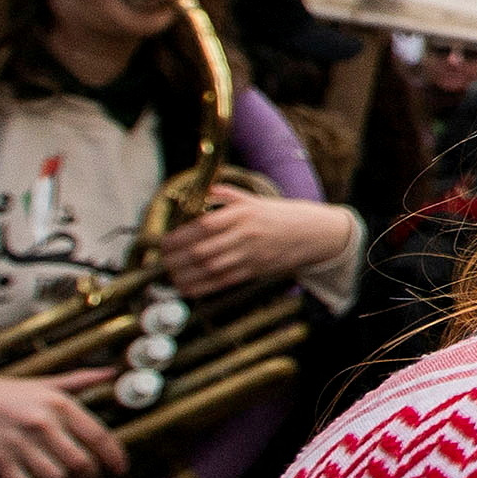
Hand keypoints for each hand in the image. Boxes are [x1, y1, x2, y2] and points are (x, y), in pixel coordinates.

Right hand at [0, 371, 125, 477]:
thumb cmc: (8, 394)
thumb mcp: (45, 383)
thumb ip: (81, 380)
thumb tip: (112, 372)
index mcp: (59, 405)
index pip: (98, 436)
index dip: (115, 456)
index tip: (120, 469)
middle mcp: (43, 426)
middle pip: (81, 463)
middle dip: (91, 475)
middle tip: (91, 477)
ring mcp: (21, 446)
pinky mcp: (1, 464)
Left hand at [156, 185, 355, 296]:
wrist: (314, 233)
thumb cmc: (282, 215)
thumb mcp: (256, 200)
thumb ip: (228, 195)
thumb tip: (205, 189)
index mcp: (244, 213)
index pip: (205, 225)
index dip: (180, 236)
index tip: (164, 243)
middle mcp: (246, 234)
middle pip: (204, 250)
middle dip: (177, 259)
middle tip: (161, 262)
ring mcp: (251, 255)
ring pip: (211, 268)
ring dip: (186, 275)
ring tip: (170, 276)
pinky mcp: (256, 271)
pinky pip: (224, 282)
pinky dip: (203, 287)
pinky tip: (188, 288)